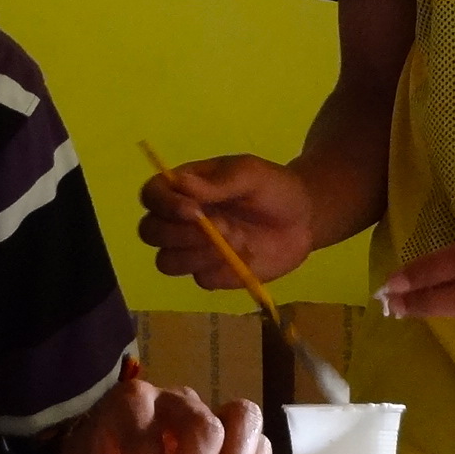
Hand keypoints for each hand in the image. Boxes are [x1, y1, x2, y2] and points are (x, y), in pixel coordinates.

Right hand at [137, 155, 316, 288]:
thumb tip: (181, 184)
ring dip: (198, 254)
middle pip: (150, 232)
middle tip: (221, 226)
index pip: (151, 195)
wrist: (304, 220)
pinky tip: (248, 255)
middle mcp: (181, 221)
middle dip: (180, 234)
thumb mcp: (251, 174)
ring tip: (237, 239)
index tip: (192, 210)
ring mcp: (194, 250)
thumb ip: (218, 182)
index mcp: (185, 189)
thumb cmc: (275, 189)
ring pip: (167, 262)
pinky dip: (222, 269)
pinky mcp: (212, 274)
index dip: (162, 205)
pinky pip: (200, 279)